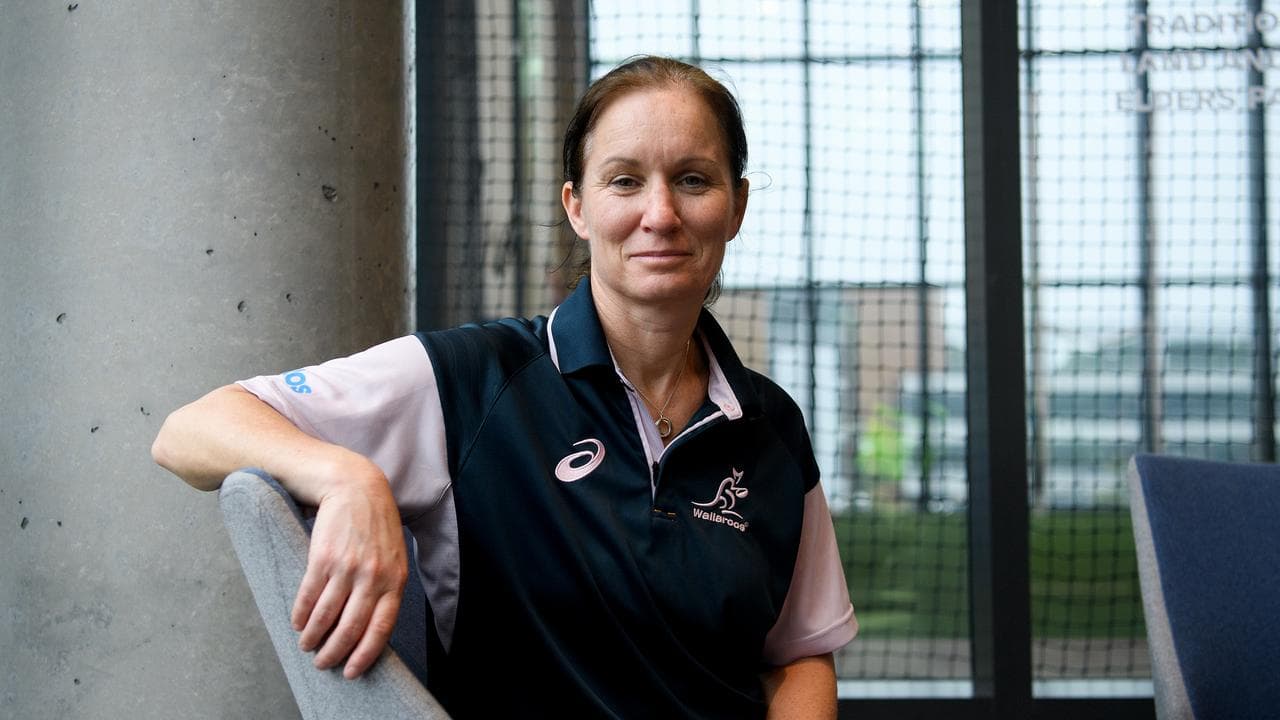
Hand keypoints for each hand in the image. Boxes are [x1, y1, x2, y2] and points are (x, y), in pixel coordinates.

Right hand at [290, 471, 407, 678]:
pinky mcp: (323, 558)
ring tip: (307, 645)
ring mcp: (348, 568)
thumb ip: (387, 585)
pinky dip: (301, 615)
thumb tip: (372, 623)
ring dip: (313, 637)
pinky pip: (309, 596)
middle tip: (324, 664)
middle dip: (335, 651)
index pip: (381, 628)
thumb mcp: (393, 554)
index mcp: (395, 579)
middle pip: (351, 627)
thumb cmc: (375, 524)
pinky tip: (298, 623)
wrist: (355, 486)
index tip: (352, 671)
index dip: (365, 654)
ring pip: (326, 615)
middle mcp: (373, 577)